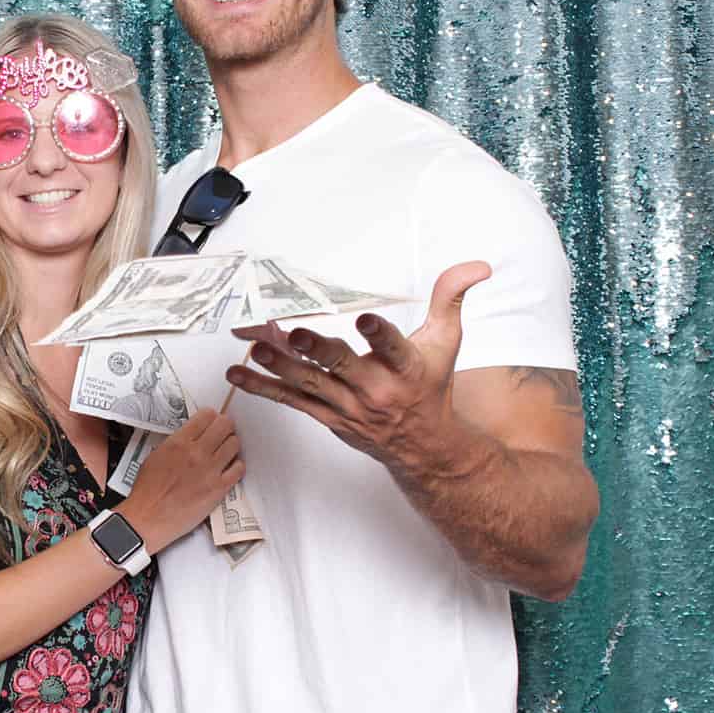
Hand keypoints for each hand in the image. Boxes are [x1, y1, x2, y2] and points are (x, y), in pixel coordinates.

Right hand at [118, 408, 244, 551]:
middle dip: (225, 427)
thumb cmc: (147, 490)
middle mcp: (197, 453)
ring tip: (226, 450)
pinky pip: (238, 469)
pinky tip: (230, 468)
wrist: (148, 518)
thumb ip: (176, 444)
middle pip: (224, 426)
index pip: (206, 416)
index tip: (212, 421)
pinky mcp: (218, 489)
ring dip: (232, 445)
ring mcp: (210, 470)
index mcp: (179, 442)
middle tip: (223, 432)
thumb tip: (192, 437)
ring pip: (234, 444)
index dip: (211, 417)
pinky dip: (237, 466)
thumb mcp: (156, 456)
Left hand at [226, 261, 490, 472]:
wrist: (423, 448)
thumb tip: (477, 264)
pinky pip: (290, 402)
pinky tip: (236, 374)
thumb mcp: (446, 341)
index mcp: (407, 369)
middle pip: (342, 368)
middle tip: (294, 334)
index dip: (380, 336)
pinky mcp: (327, 417)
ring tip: (255, 347)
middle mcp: (375, 391)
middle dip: (317, 351)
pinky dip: (262, 387)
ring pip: (309, 384)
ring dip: (280, 366)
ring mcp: (347, 407)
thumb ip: (451, 298)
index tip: (365, 319)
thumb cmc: (431, 387)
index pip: (394, 349)